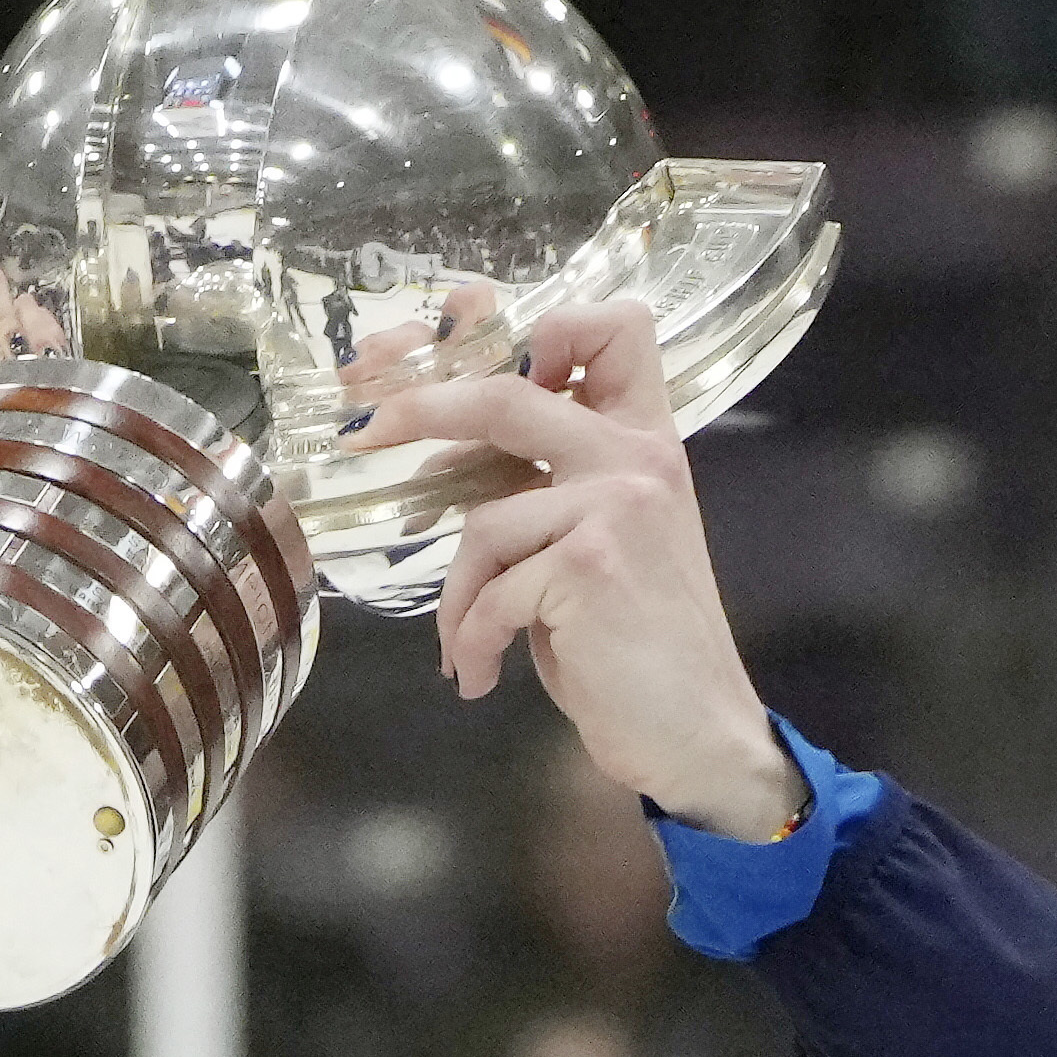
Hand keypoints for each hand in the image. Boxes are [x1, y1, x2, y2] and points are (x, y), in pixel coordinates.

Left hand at [349, 300, 801, 836]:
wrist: (696, 732)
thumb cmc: (640, 646)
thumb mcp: (602, 544)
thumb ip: (548, 486)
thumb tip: (444, 454)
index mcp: (644, 441)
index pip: (612, 328)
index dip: (539, 324)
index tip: (466, 346)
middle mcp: (635, 458)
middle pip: (506, 391)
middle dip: (418, 404)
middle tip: (361, 431)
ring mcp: (615, 506)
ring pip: (482, 520)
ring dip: (458, 596)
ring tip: (465, 647)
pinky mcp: (587, 563)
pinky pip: (489, 589)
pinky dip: (471, 639)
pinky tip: (479, 675)